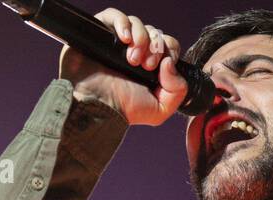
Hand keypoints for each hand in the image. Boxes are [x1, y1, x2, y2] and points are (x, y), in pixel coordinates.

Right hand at [59, 7, 186, 125]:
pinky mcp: (99, 34)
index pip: (167, 44)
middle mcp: (133, 52)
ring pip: (137, 22)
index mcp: (148, 66)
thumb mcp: (159, 110)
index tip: (159, 66)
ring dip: (140, 38)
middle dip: (154, 46)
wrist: (94, 108)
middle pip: (154, 32)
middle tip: (146, 65)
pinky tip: (124, 39)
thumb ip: (178, 90)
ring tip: (131, 59)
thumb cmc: (122, 110)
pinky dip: (123, 23)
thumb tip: (169, 63)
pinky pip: (114, 15)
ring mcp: (116, 42)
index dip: (168, 50)